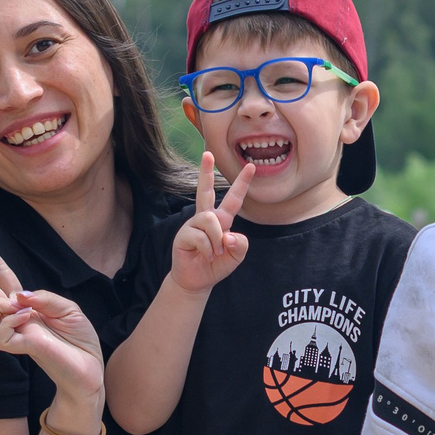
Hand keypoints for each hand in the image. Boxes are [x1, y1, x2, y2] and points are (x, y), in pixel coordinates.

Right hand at [0, 228, 105, 420]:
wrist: (88, 368)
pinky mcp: (15, 347)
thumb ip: (43, 297)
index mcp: (25, 301)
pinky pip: (0, 331)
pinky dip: (13, 321)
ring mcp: (13, 331)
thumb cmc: (79, 339)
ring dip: (0, 305)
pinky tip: (29, 324)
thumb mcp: (67, 308)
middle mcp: (15, 315)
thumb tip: (15, 296)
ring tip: (24, 312)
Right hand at [173, 152, 252, 295]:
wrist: (197, 281)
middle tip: (207, 153)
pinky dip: (207, 249)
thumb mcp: (236, 256)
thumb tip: (228, 235)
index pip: (233, 199)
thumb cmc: (216, 266)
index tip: (250, 166)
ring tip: (214, 253)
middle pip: (205, 191)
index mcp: (221, 220)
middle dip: (206, 172)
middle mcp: (206, 218)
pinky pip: (201, 236)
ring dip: (216, 240)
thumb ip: (241, 245)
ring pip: (210, 220)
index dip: (242, 183)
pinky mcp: (184, 235)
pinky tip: (205, 256)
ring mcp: (193, 225)